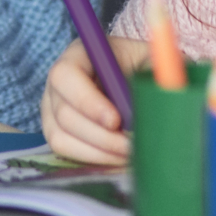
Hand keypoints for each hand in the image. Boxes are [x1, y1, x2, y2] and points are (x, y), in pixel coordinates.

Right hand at [40, 35, 147, 164]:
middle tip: (131, 145)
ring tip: (129, 154)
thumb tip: (164, 88)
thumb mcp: (152, 60)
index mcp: (77, 55)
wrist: (132, 82)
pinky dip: (93, 160)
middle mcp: (57, 83)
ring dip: (98, 151)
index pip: (66, 76)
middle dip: (100, 136)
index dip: (87, 101)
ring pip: (62, 138)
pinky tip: (118, 159)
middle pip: (65, 113)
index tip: (116, 121)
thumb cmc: (140, 68)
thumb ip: (156, 70)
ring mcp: (51, 110)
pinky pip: (65, 152)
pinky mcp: (56, 133)